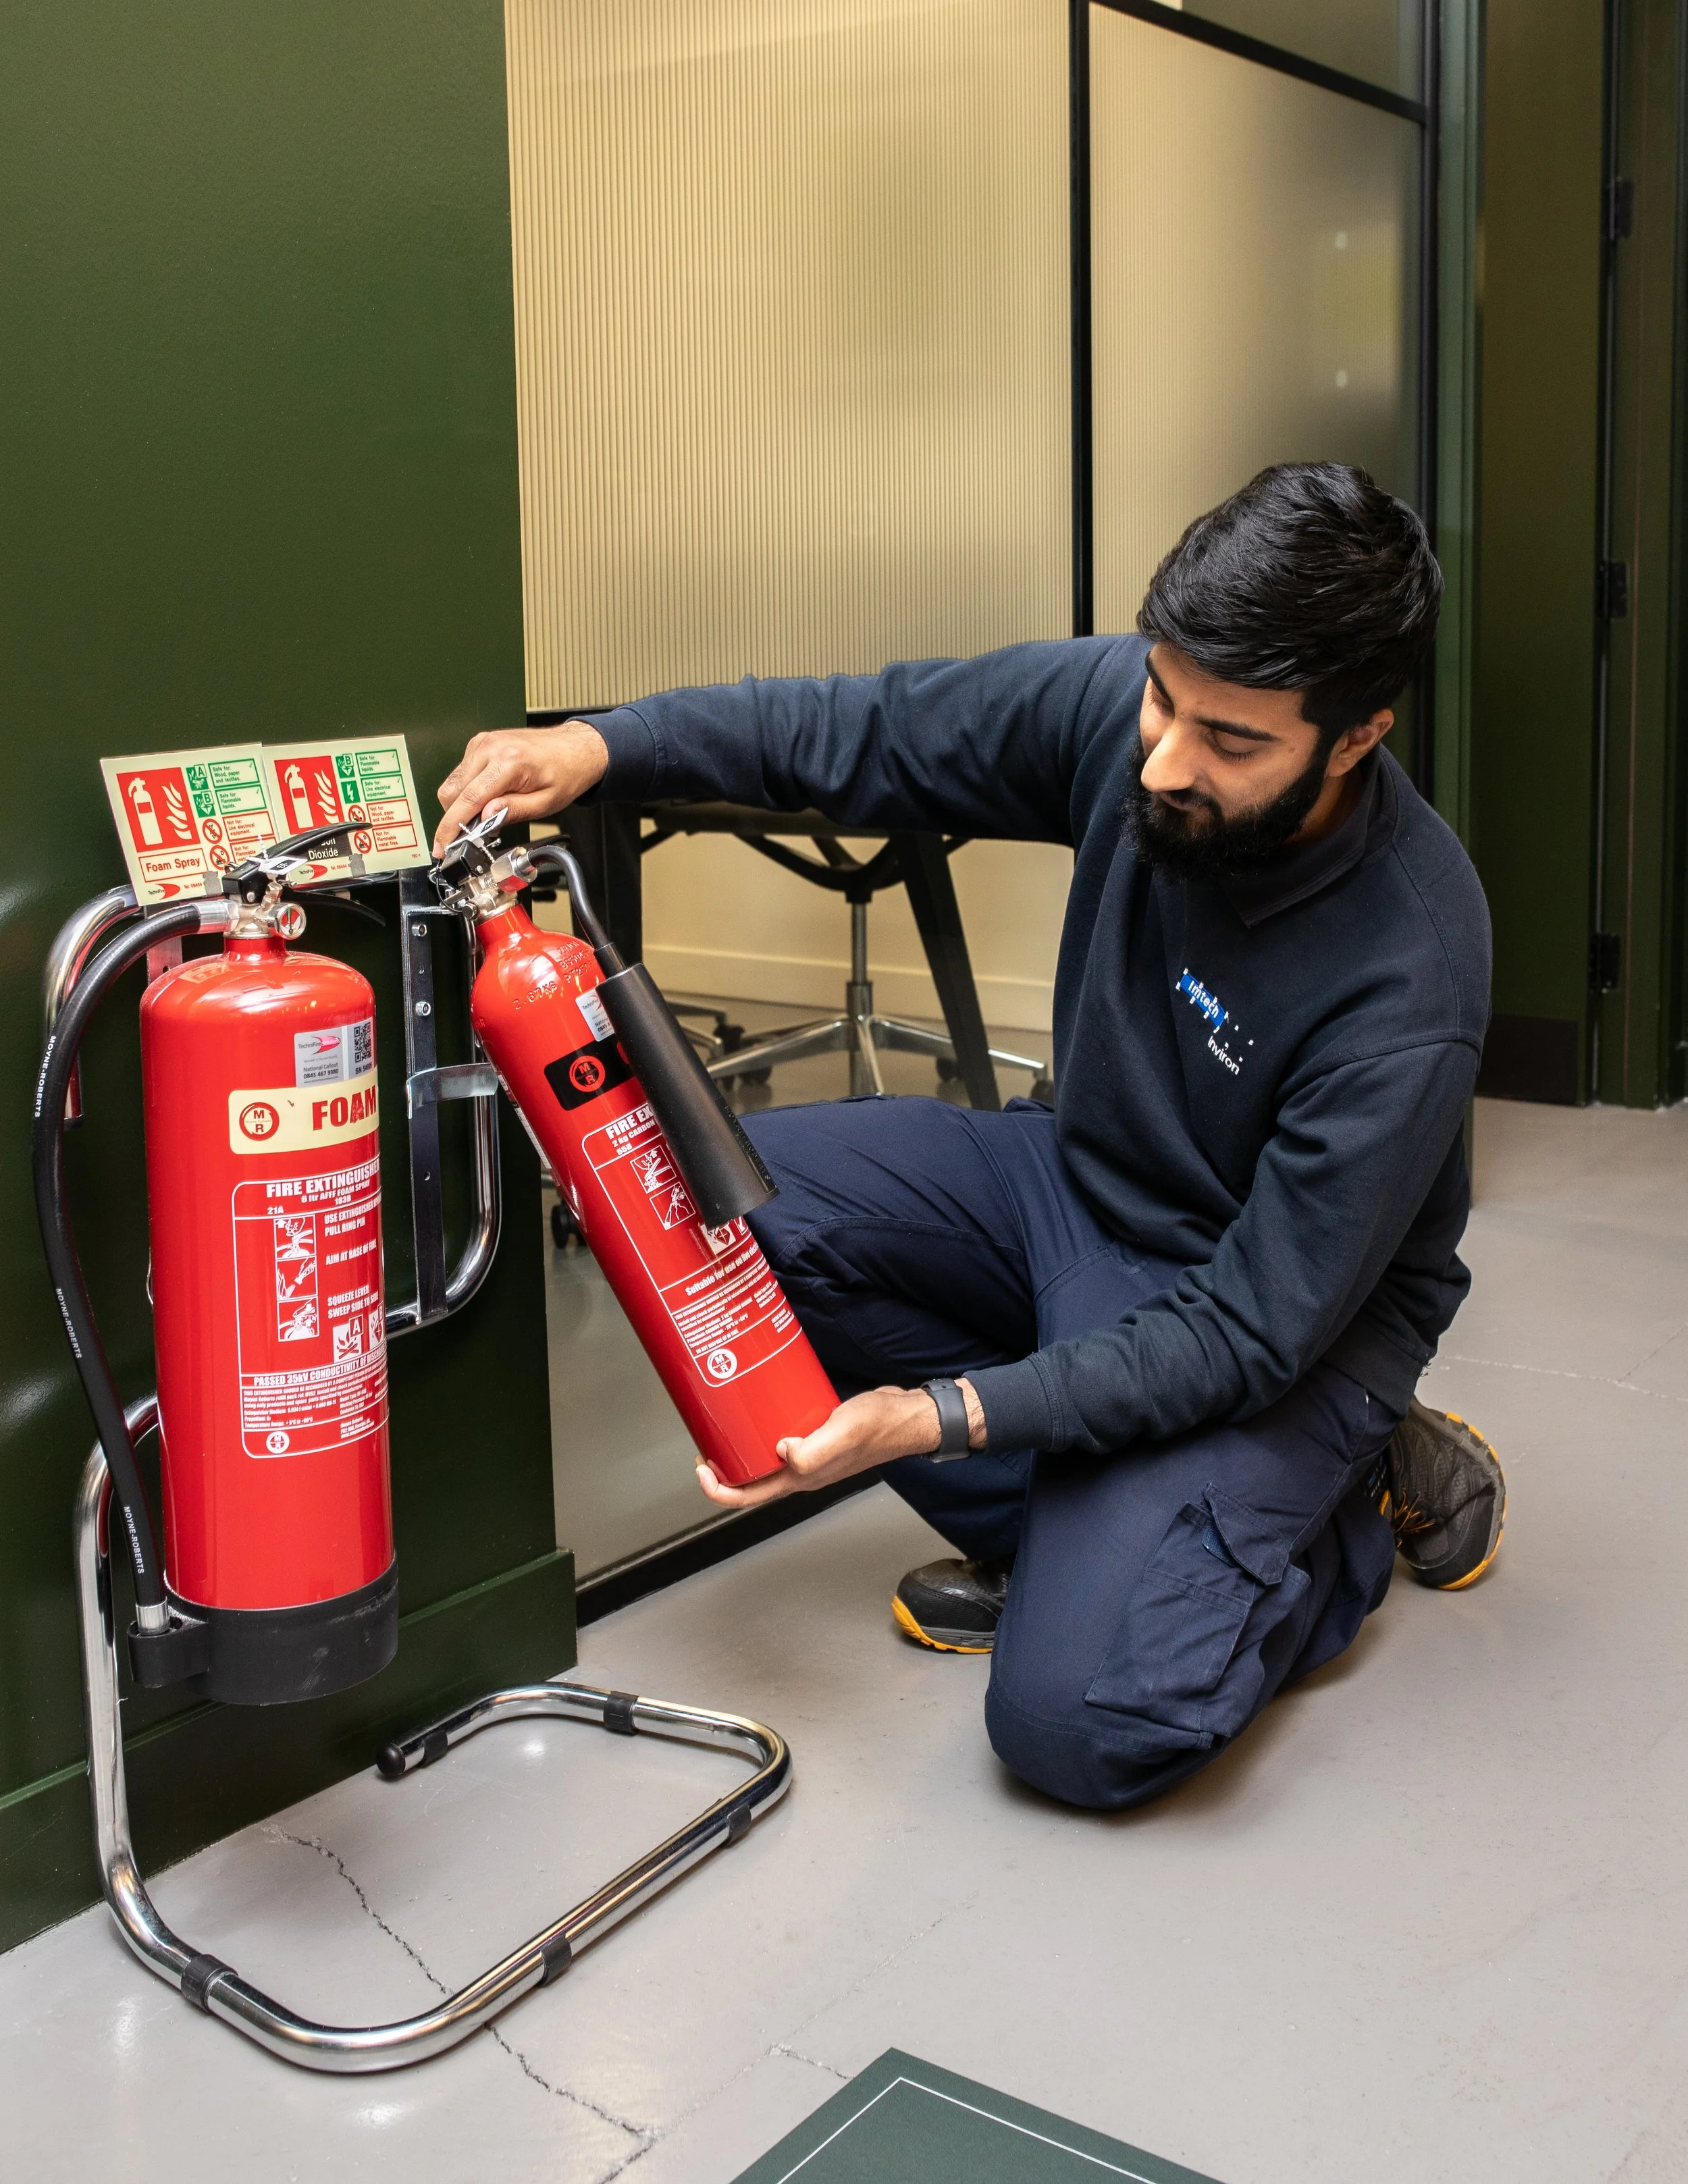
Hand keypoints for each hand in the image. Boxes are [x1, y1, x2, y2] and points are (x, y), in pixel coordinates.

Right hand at [433, 721, 609, 852]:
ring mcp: (483, 742)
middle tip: (473, 833)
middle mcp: (490, 747)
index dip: (450, 828)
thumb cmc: (565, 773)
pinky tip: (487, 796)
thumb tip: (485, 819)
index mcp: (509, 762)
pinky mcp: (480, 742)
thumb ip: (512, 811)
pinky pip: (461, 772)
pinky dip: (467, 789)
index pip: (467, 800)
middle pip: (451, 792)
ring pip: (452, 783)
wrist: (575, 748)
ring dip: (461, 804)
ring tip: (486, 813)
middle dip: (455, 818)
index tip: (442, 847)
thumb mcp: (545, 803)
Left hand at [695, 1378, 984, 1511]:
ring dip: (741, 1448)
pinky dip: (765, 1429)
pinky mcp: (816, 1435)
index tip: (703, 1468)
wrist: (908, 1415)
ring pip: (765, 1459)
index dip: (720, 1488)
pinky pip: (782, 1438)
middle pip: (751, 1480)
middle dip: (723, 1466)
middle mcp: (802, 1470)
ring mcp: (810, 1455)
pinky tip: (761, 1408)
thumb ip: (814, 1451)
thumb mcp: (844, 1433)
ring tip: (723, 1425)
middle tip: (706, 1442)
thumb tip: (781, 1453)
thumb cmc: (881, 1426)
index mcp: (803, 1478)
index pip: (750, 1496)